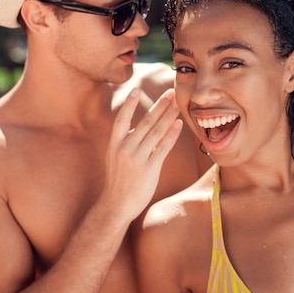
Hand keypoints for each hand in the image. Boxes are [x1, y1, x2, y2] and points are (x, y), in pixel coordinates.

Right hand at [103, 88, 182, 220]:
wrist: (117, 204)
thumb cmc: (119, 180)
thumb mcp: (117, 157)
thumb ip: (129, 141)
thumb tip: (145, 126)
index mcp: (115, 143)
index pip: (121, 118)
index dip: (129, 104)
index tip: (136, 88)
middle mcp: (125, 148)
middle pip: (145, 121)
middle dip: (160, 105)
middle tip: (170, 92)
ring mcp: (137, 158)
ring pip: (156, 132)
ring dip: (168, 116)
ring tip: (177, 104)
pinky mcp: (149, 169)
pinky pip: (163, 148)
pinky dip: (171, 135)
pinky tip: (178, 124)